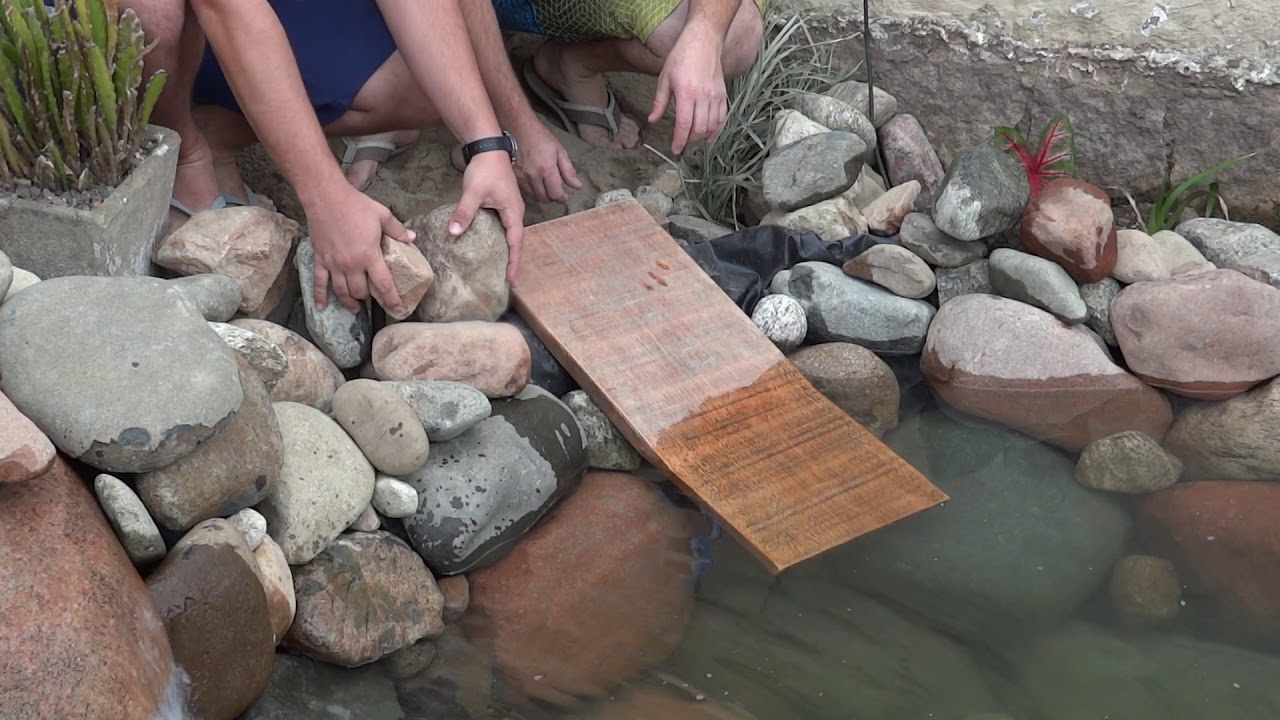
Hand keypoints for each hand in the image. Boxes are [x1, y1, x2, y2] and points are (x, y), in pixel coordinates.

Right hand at [304, 183, 413, 315]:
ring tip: (356, 309)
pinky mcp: (320, 259)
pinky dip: (320, 296)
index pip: (383, 284)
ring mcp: (333, 264)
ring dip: (349, 303)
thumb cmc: (355, 205)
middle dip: (369, 300)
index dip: (391, 299)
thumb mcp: (382, 215)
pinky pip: (319, 282)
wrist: (326, 197)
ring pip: (341, 291)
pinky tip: (322, 307)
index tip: (398, 309)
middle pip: (360, 292)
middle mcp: (351, 264)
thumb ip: (398, 230)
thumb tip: (412, 238)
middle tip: (374, 303)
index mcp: (369, 255)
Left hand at [449, 151, 525, 284]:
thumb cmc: (485, 169)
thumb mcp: (473, 192)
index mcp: (513, 212)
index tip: (512, 281)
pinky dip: (501, 240)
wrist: (488, 147)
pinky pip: (504, 227)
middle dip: (513, 261)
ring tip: (502, 269)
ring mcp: (510, 209)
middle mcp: (515, 212)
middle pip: (517, 242)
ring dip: (508, 251)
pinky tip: (492, 247)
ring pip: (511, 235)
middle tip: (507, 281)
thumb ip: (464, 212)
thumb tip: (453, 233)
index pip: (516, 243)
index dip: (514, 263)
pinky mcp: (503, 205)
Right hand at [512, 120, 582, 203]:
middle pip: (544, 199)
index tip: (564, 197)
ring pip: (534, 197)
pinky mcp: (514, 177)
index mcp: (546, 169)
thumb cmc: (540, 138)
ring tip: (546, 186)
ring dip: (542, 195)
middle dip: (552, 198)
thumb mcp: (559, 151)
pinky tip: (536, 183)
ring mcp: (522, 177)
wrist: (519, 129)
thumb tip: (577, 186)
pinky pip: (525, 191)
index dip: (561, 199)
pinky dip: (532, 190)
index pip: (555, 194)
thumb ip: (568, 171)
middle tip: (556, 191)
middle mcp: (533, 176)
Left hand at [648, 25, 728, 155]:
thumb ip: (659, 102)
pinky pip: (722, 117)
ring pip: (712, 125)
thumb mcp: (665, 79)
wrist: (703, 41)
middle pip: (699, 128)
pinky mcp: (723, 94)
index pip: (684, 124)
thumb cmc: (681, 57)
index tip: (675, 150)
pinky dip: (717, 129)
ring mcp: (715, 96)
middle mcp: (703, 96)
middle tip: (682, 144)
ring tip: (693, 139)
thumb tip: (653, 120)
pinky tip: (710, 135)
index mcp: (686, 93)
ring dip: (703, 137)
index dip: (680, 140)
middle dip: (690, 140)